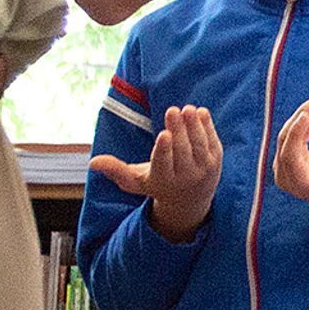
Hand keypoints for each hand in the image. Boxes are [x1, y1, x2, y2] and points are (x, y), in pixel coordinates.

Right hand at [88, 102, 222, 239]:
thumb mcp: (135, 181)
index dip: (164, 150)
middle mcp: (186, 176)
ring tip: (187, 109)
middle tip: (172, 110)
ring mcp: (203, 169)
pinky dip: (207, 126)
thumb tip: (93, 163)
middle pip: (182, 151)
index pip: (164, 164)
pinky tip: (201, 112)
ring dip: (193, 126)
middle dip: (178, 130)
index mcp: (163, 180)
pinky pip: (212, 141)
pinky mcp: (215, 160)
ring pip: (199, 145)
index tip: (163, 135)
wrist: (190, 200)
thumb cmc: (157, 184)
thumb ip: (116, 170)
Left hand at [269, 93, 308, 229]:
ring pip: (296, 130)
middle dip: (305, 114)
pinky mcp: (296, 154)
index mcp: (296, 182)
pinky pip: (303, 131)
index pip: (288, 152)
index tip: (305, 114)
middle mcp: (287, 172)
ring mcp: (290, 162)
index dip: (295, 133)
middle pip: (289, 136)